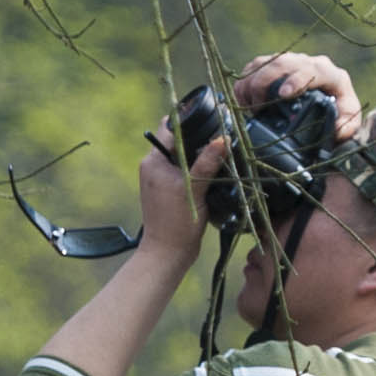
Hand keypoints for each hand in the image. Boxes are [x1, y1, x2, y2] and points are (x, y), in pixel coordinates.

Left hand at [136, 126, 226, 262]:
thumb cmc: (177, 224)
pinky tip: (211, 174)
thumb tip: (222, 139)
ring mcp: (160, 178)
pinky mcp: (168, 189)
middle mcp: (153, 166)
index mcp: (154, 161)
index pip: (171, 128)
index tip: (212, 121)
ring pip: (182, 155)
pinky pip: (183, 170)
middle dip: (198, 139)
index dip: (190, 122)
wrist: (168, 254)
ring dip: (198, 156)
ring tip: (218, 157)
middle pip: (178, 140)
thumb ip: (207, 163)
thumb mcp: (194, 190)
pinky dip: (196, 169)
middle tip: (220, 141)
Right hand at [234, 51, 364, 140]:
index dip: (296, 80)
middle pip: (282, 63)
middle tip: (257, 107)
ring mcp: (289, 62)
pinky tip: (242, 101)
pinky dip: (244, 82)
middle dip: (264, 83)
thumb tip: (336, 131)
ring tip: (249, 107)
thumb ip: (347, 128)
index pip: (312, 70)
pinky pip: (253, 67)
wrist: (332, 100)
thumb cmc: (341, 110)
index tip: (284, 95)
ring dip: (251, 83)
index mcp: (330, 74)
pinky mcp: (273, 65)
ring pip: (264, 62)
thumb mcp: (350, 120)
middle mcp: (308, 63)